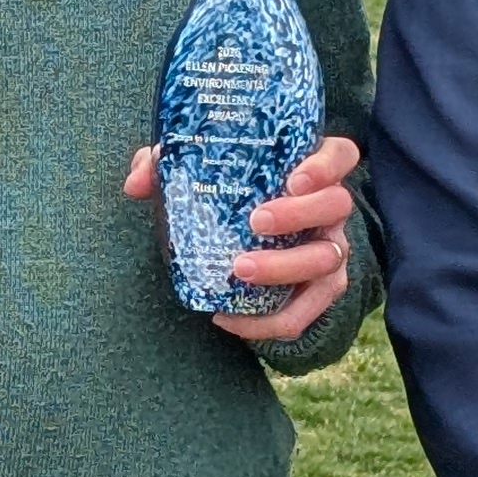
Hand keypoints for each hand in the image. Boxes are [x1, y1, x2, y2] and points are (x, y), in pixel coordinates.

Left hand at [123, 135, 362, 341]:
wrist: (242, 237)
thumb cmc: (227, 192)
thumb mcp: (196, 170)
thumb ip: (165, 165)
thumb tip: (137, 183)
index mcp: (311, 169)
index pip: (341, 155)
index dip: (325, 165)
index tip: (292, 178)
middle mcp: (330, 209)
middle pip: (336, 206)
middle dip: (299, 215)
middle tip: (255, 222)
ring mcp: (330, 249)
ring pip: (327, 260)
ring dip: (285, 267)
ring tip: (239, 269)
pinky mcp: (318, 292)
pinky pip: (304, 313)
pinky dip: (269, 321)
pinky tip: (228, 318)